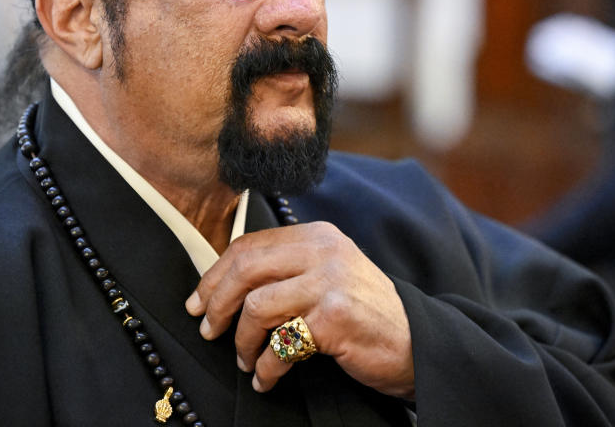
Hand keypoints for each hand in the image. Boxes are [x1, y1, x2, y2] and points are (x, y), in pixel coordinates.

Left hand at [185, 221, 414, 397]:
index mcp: (316, 236)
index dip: (214, 276)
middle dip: (217, 304)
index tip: (198, 302)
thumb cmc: (364, 314)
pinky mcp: (334, 317)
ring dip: (242, 342)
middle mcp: (324, 251)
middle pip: (246, 269)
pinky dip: (267, 367)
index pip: (249, 246)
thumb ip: (287, 270)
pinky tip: (267, 378)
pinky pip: (280, 343)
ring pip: (257, 307)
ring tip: (246, 361)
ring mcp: (330, 282)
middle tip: (208, 331)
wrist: (416, 343)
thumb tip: (223, 285)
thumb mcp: (328, 276)